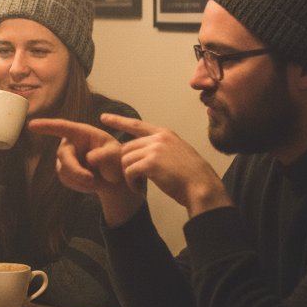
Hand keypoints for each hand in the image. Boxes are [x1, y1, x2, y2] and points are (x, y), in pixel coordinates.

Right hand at [29, 118, 140, 226]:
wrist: (114, 178)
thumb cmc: (116, 160)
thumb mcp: (116, 155)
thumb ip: (106, 155)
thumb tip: (89, 157)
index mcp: (82, 133)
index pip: (62, 127)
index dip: (46, 126)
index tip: (31, 125)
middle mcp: (70, 143)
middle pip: (64, 155)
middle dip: (76, 170)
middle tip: (91, 181)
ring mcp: (65, 158)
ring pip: (64, 171)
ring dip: (81, 180)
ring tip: (96, 182)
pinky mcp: (63, 171)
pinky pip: (66, 180)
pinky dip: (79, 185)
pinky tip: (90, 184)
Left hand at [100, 112, 231, 217]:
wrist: (202, 187)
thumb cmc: (191, 176)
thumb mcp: (178, 152)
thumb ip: (160, 148)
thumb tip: (139, 151)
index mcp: (165, 134)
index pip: (136, 124)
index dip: (118, 121)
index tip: (104, 117)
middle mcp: (159, 138)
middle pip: (127, 148)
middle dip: (127, 164)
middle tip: (136, 179)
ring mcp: (155, 149)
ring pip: (126, 160)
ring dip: (129, 176)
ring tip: (140, 185)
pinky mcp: (151, 163)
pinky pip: (129, 172)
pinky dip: (131, 183)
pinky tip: (140, 189)